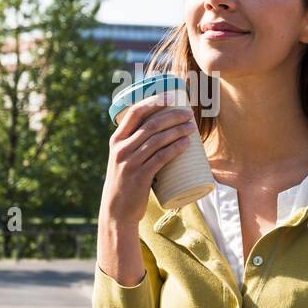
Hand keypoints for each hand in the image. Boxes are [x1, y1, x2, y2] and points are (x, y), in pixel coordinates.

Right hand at [100, 93, 197, 228]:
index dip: (154, 101)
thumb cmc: (126, 182)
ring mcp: (129, 162)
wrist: (117, 211)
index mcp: (116, 140)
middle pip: (151, 124)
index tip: (172, 96)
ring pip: (157, 140)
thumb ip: (136, 145)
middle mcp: (121, 148)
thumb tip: (161, 129)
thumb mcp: (123, 159)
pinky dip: (175, 149)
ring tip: (192, 127)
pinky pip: (160, 158)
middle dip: (172, 115)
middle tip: (188, 114)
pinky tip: (186, 144)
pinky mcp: (140, 177)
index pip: (135, 112)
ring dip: (177, 131)